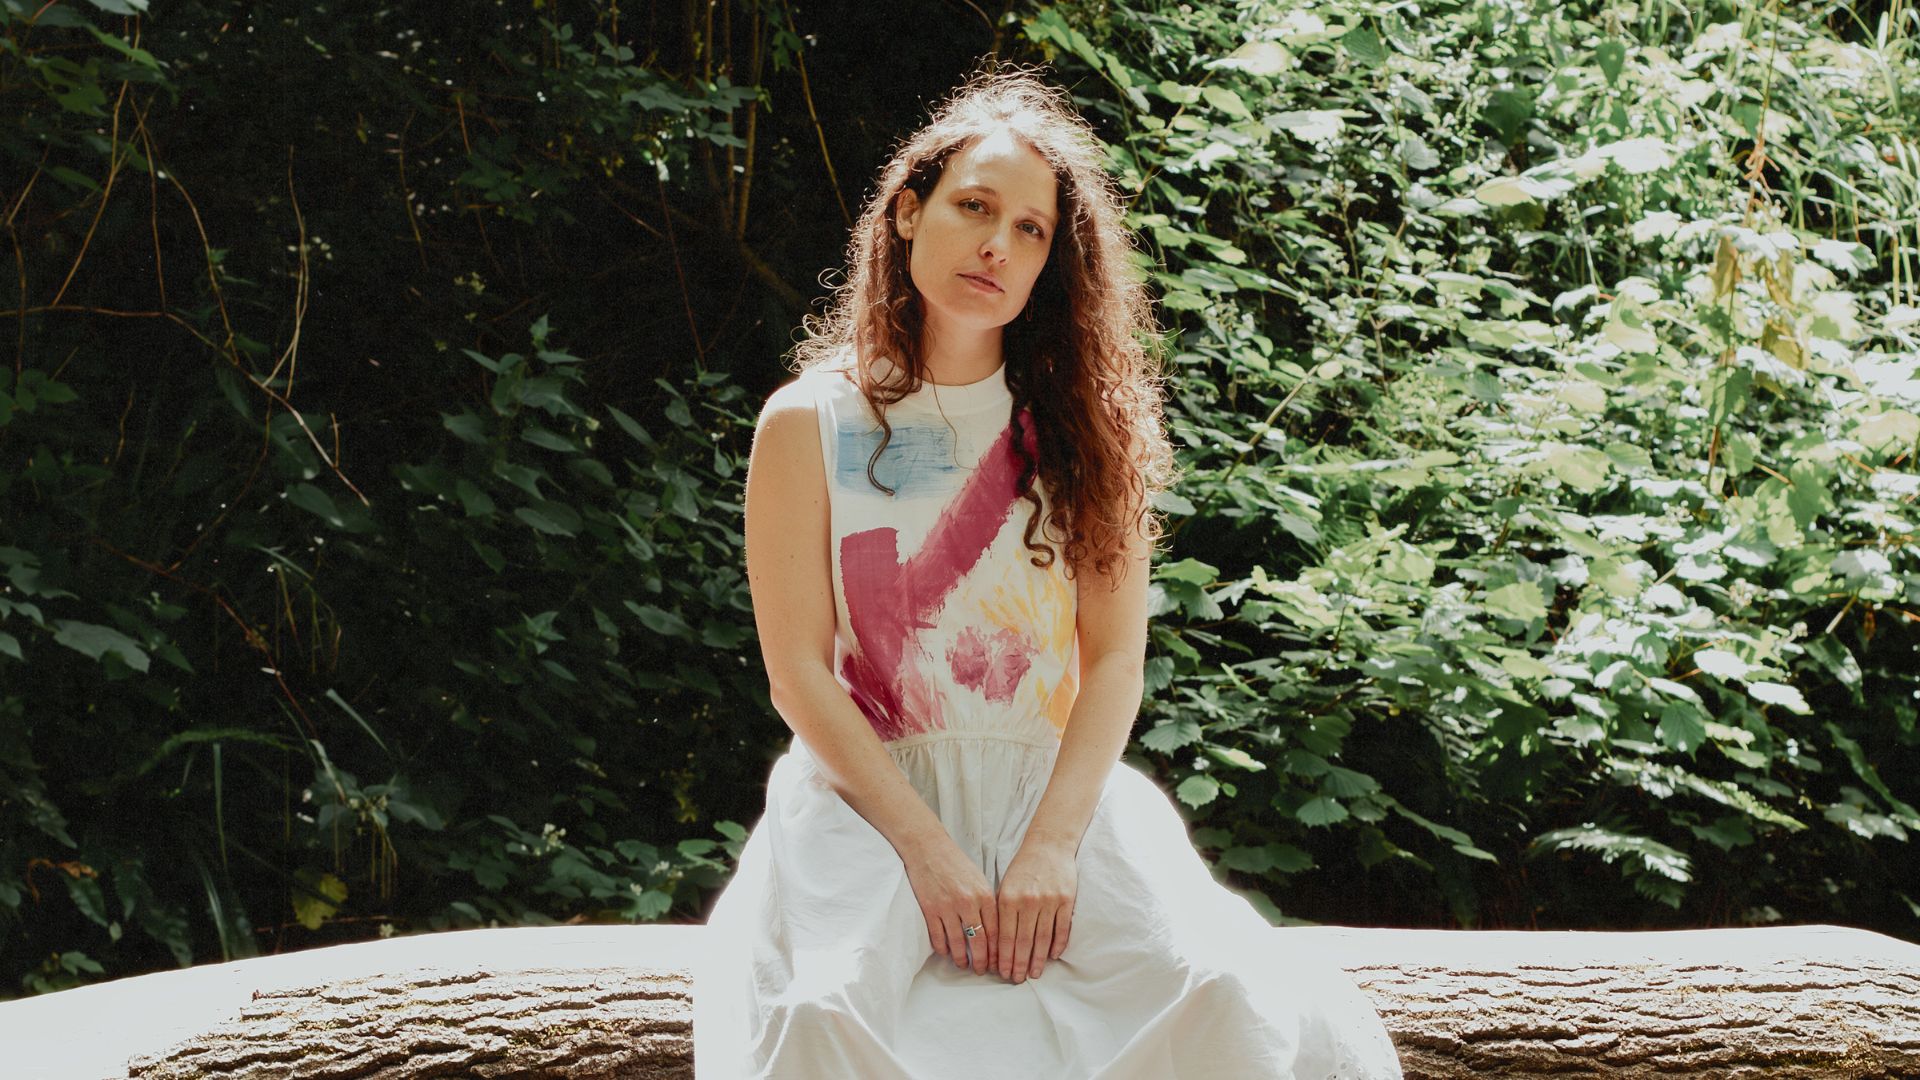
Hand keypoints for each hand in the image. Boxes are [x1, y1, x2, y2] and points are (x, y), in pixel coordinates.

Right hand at [900, 834, 998, 976]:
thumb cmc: (956, 864)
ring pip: (959, 943)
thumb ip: (987, 904)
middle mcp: (968, 903)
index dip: (998, 951)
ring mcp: (948, 907)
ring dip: (962, 958)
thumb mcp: (979, 881)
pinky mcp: (930, 909)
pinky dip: (943, 948)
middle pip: (980, 941)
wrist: (928, 848)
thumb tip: (994, 932)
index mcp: (985, 895)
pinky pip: (938, 937)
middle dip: (983, 961)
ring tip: (964, 965)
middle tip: (982, 971)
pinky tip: (946, 953)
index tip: (999, 963)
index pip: (996, 932)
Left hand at [995, 833, 1076, 983]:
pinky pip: (1062, 928)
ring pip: (1043, 938)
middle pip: (1023, 941)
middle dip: (1019, 964)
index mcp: (1008, 898)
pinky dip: (1058, 944)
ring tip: (1034, 974)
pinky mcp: (1066, 899)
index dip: (1004, 958)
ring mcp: (1049, 901)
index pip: (1005, 937)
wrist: (1049, 845)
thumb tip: (997, 945)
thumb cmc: (1023, 868)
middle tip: (1017, 979)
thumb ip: (1001, 912)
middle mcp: (1028, 901)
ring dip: (1038, 960)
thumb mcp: (1005, 886)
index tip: (1003, 973)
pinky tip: (1053, 956)